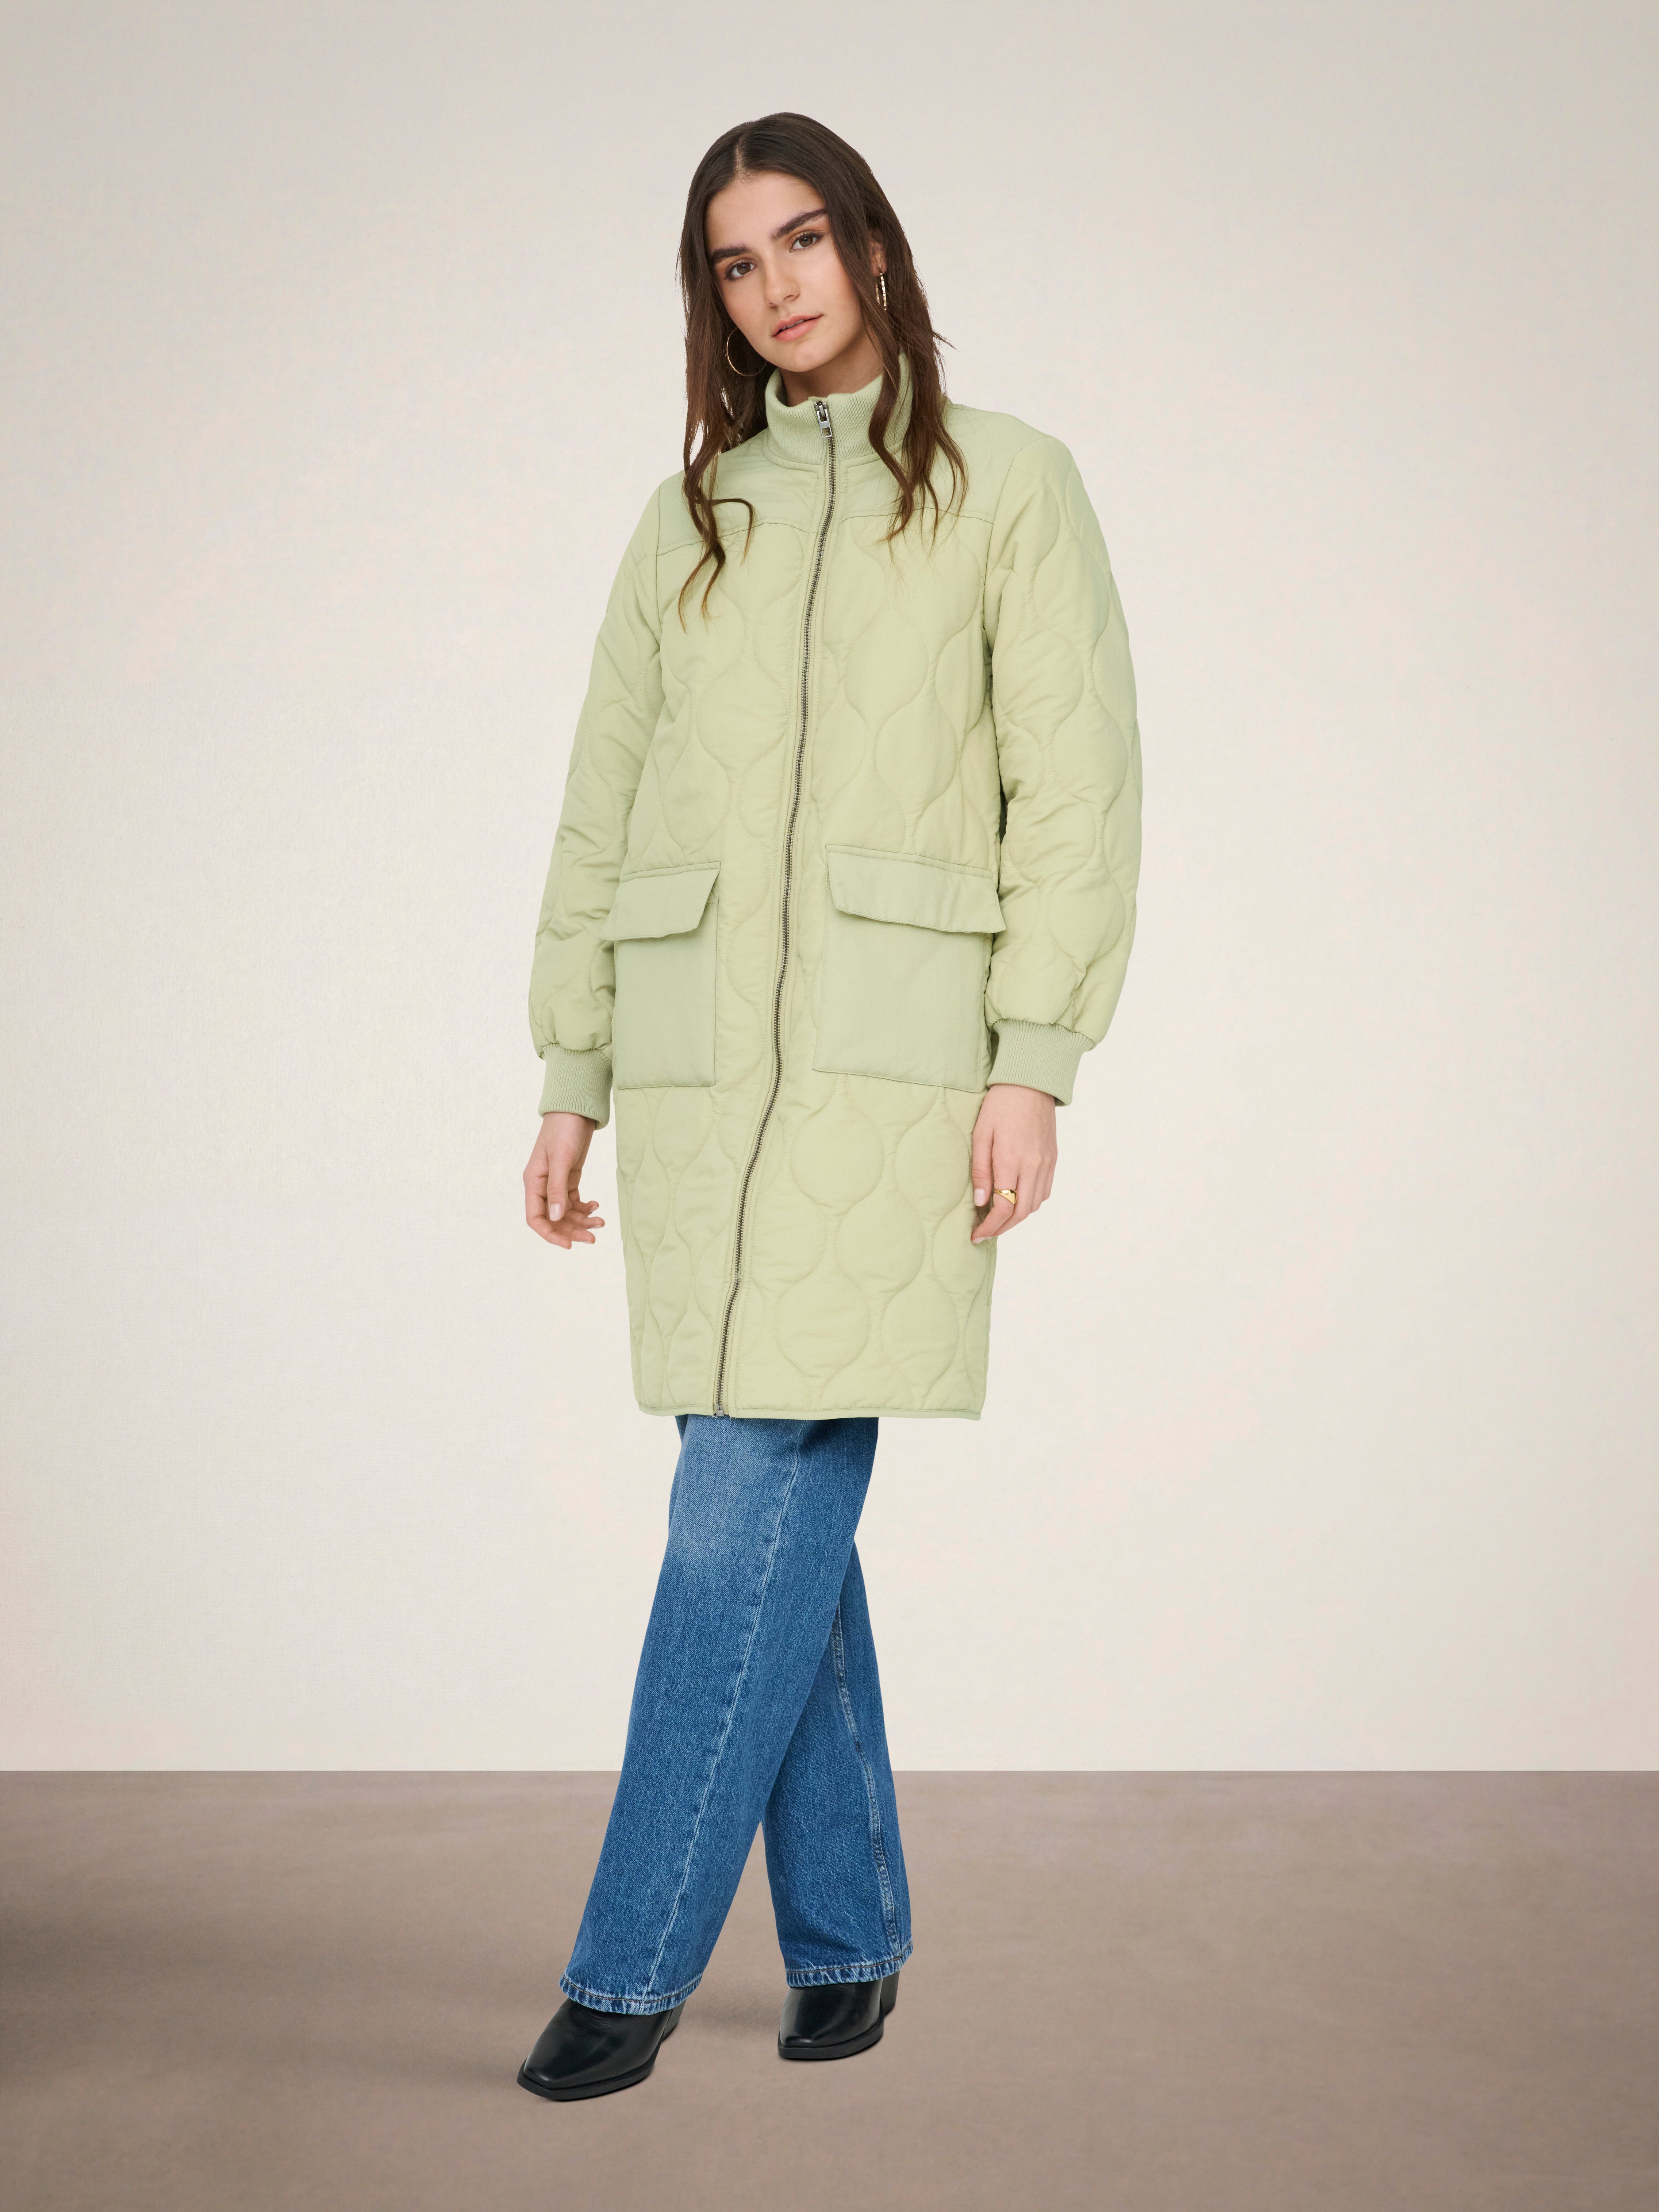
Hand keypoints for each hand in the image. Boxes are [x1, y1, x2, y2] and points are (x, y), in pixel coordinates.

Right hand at [524, 1111, 605, 1247]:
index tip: (569, 1245)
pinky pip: (574, 1201)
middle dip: (572, 1231)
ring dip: (582, 1221)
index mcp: (533, 1182)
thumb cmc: (563, 1129)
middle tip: (593, 1238)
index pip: (536, 1218)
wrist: (575, 1109)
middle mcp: (542, 1186)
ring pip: (566, 1213)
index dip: (550, 1235)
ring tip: (601, 1222)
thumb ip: (557, 1188)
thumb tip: (556, 1218)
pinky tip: (596, 1206)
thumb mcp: (560, 1158)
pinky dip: (585, 1208)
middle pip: (554, 1219)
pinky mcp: (568, 1178)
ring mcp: (555, 1183)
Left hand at [969, 1083, 1057, 1241]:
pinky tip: (1017, 1200)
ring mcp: (1046, 1163)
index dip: (989, 1226)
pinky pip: (1044, 1191)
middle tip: (986, 1233)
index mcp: (1011, 1160)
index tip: (976, 1234)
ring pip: (1034, 1204)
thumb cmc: (1000, 1105)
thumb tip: (980, 1202)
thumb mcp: (980, 1134)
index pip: (1002, 1206)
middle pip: (1021, 1212)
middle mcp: (1032, 1166)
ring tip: (999, 1219)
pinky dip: (1030, 1202)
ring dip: (1017, 1217)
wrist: (1030, 1083)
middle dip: (1003, 1228)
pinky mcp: (1053, 1159)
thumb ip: (980, 1170)